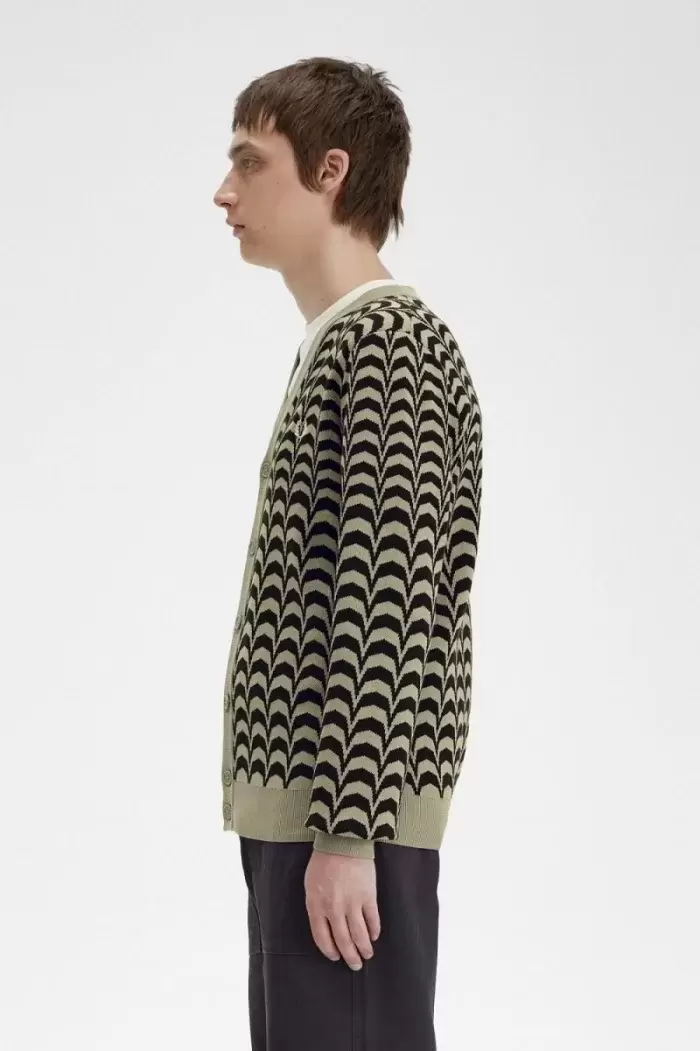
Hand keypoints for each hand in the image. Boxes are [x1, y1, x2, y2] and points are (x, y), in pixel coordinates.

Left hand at [304, 849, 380, 969]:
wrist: (342, 841)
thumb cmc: (323, 861)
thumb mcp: (311, 885)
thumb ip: (316, 905)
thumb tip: (324, 924)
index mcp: (316, 906)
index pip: (322, 937)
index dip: (329, 950)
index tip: (336, 956)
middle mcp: (334, 909)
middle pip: (342, 940)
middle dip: (350, 956)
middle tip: (355, 965)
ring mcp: (352, 904)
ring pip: (359, 934)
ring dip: (364, 948)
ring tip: (367, 955)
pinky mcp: (368, 896)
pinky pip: (372, 919)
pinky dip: (374, 930)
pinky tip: (375, 936)